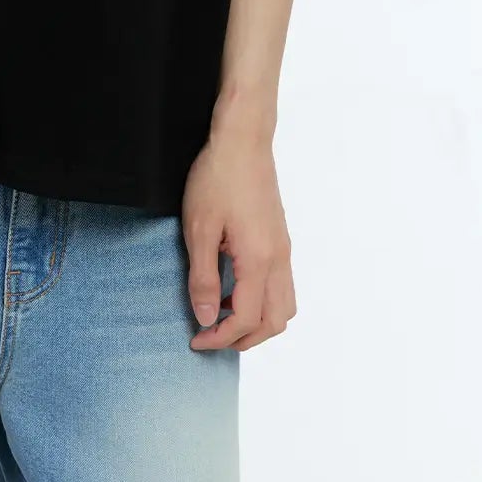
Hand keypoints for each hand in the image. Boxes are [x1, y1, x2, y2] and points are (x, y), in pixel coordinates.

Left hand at [181, 127, 294, 351]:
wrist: (243, 141)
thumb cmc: (217, 179)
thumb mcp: (199, 230)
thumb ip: (204, 278)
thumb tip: (207, 318)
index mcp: (259, 260)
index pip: (247, 319)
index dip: (220, 337)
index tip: (196, 339)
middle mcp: (279, 259)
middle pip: (275, 322)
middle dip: (244, 338)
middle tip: (211, 336)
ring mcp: (284, 249)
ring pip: (284, 306)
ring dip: (257, 322)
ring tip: (222, 315)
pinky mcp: (280, 239)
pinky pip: (282, 285)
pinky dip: (262, 301)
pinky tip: (233, 289)